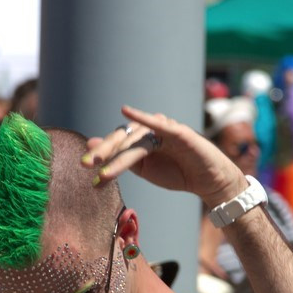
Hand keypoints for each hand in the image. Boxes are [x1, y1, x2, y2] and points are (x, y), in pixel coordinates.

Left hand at [83, 105, 247, 207]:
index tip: (84, 168)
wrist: (208, 181)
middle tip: (85, 165)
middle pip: (123, 138)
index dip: (101, 154)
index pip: (118, 143)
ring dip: (118, 156)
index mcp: (142, 139)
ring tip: (104, 173)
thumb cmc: (178, 173)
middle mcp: (151, 130)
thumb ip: (121, 158)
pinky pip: (158, 124)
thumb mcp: (145, 169)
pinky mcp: (178, 132)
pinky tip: (126, 111)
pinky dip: (141, 116)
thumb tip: (91, 146)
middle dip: (104, 152)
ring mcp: (164, 129)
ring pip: (136, 140)